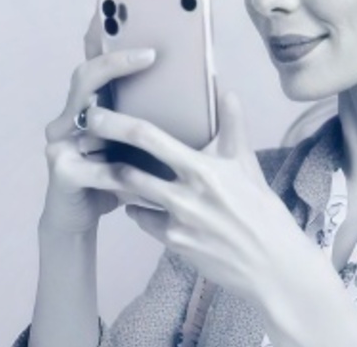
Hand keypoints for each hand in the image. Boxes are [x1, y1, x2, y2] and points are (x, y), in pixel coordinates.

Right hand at [38, 9, 159, 233]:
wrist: (82, 219)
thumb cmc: (118, 177)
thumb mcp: (146, 146)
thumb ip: (164, 120)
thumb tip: (213, 92)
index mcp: (95, 104)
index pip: (97, 62)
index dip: (106, 37)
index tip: (129, 18)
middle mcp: (71, 115)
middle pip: (86, 77)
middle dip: (115, 62)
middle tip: (150, 54)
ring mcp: (61, 142)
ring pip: (85, 117)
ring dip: (117, 116)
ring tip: (146, 115)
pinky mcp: (61, 173)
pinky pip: (90, 166)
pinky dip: (114, 171)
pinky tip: (134, 175)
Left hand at [83, 91, 310, 300]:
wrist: (271, 262)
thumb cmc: (260, 209)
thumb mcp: (247, 164)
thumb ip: (233, 126)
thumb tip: (227, 93)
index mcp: (203, 169)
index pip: (150, 138)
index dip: (116, 124)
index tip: (95, 113)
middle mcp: (186, 195)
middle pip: (128, 170)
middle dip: (102, 155)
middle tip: (86, 140)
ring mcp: (177, 222)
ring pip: (132, 195)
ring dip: (119, 181)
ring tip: (110, 168)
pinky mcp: (174, 243)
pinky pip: (144, 220)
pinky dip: (140, 209)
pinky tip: (143, 203)